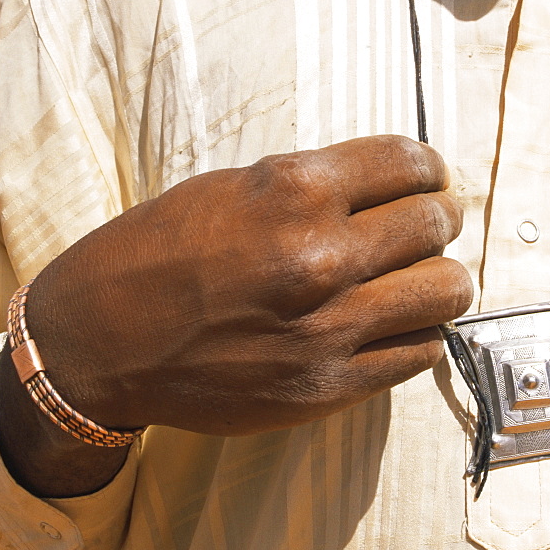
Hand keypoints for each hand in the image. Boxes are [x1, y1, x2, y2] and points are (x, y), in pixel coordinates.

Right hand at [24, 135, 472, 435]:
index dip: (429, 170)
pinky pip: (421, 352)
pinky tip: (395, 324)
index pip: (410, 163)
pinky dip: (418, 333)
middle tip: (428, 228)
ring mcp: (329, 326)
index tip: (429, 179)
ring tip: (420, 280)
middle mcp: (320, 255)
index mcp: (294, 190)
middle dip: (439, 220)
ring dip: (442, 280)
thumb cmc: (158, 255)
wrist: (101, 342)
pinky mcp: (329, 385)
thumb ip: (315, 187)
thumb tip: (391, 190)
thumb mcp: (231, 188)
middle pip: (436, 225)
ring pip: (448, 291)